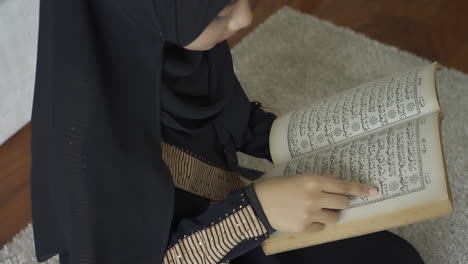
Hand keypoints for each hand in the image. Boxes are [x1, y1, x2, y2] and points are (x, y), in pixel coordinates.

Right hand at [253, 173, 378, 232]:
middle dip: (341, 201)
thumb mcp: (298, 177)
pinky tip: (307, 217)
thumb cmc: (276, 186)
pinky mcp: (304, 227)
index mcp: (313, 181)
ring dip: (331, 213)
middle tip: (332, 200)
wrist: (257, 203)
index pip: (343, 186)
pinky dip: (318, 223)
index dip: (360, 189)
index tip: (374, 191)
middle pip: (343, 202)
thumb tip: (336, 180)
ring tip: (319, 210)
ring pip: (335, 217)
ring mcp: (310, 214)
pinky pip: (321, 227)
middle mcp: (314, 197)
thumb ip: (319, 179)